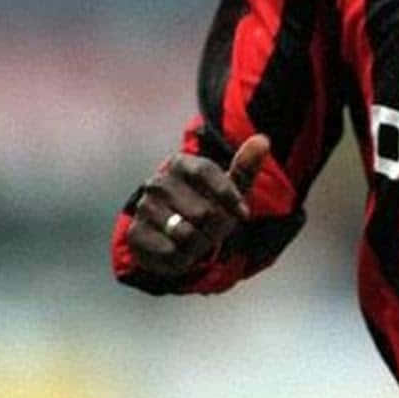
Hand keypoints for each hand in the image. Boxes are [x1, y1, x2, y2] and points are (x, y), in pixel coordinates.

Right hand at [126, 134, 270, 276]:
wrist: (173, 236)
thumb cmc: (208, 205)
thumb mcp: (229, 188)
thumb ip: (245, 167)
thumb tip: (262, 140)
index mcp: (179, 163)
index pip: (206, 172)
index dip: (228, 195)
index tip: (243, 213)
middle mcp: (158, 183)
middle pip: (202, 211)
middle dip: (216, 228)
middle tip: (213, 229)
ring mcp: (144, 208)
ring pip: (187, 234)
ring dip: (201, 244)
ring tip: (198, 239)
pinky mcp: (135, 234)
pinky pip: (171, 251)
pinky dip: (183, 257)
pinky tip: (181, 251)